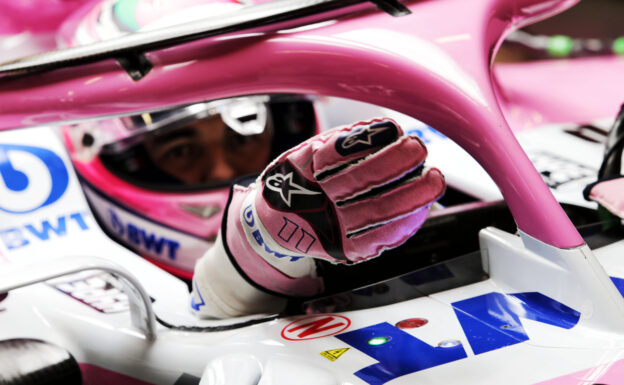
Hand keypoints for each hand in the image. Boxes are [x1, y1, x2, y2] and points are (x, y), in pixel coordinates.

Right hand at [191, 118, 444, 316]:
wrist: (276, 225)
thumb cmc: (298, 183)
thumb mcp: (305, 154)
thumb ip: (341, 142)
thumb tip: (382, 129)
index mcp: (302, 173)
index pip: (333, 155)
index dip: (364, 141)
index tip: (392, 127)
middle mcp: (316, 203)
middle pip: (360, 182)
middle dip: (394, 163)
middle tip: (417, 147)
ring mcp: (333, 229)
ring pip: (377, 211)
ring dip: (411, 195)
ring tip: (434, 179)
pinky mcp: (347, 249)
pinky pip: (382, 237)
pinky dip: (407, 222)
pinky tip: (424, 207)